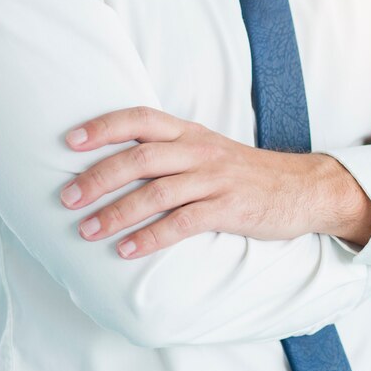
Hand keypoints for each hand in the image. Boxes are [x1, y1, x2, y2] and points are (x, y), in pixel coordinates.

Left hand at [60, 108, 370, 258]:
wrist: (303, 187)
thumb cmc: (249, 173)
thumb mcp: (212, 151)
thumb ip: (175, 153)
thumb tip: (124, 168)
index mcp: (193, 133)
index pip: (141, 119)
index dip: (104, 126)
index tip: (70, 141)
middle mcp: (200, 151)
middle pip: (141, 156)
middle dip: (99, 175)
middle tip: (67, 197)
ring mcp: (216, 179)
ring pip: (157, 191)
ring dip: (117, 211)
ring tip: (87, 230)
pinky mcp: (230, 208)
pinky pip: (183, 222)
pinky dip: (151, 237)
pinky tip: (127, 251)